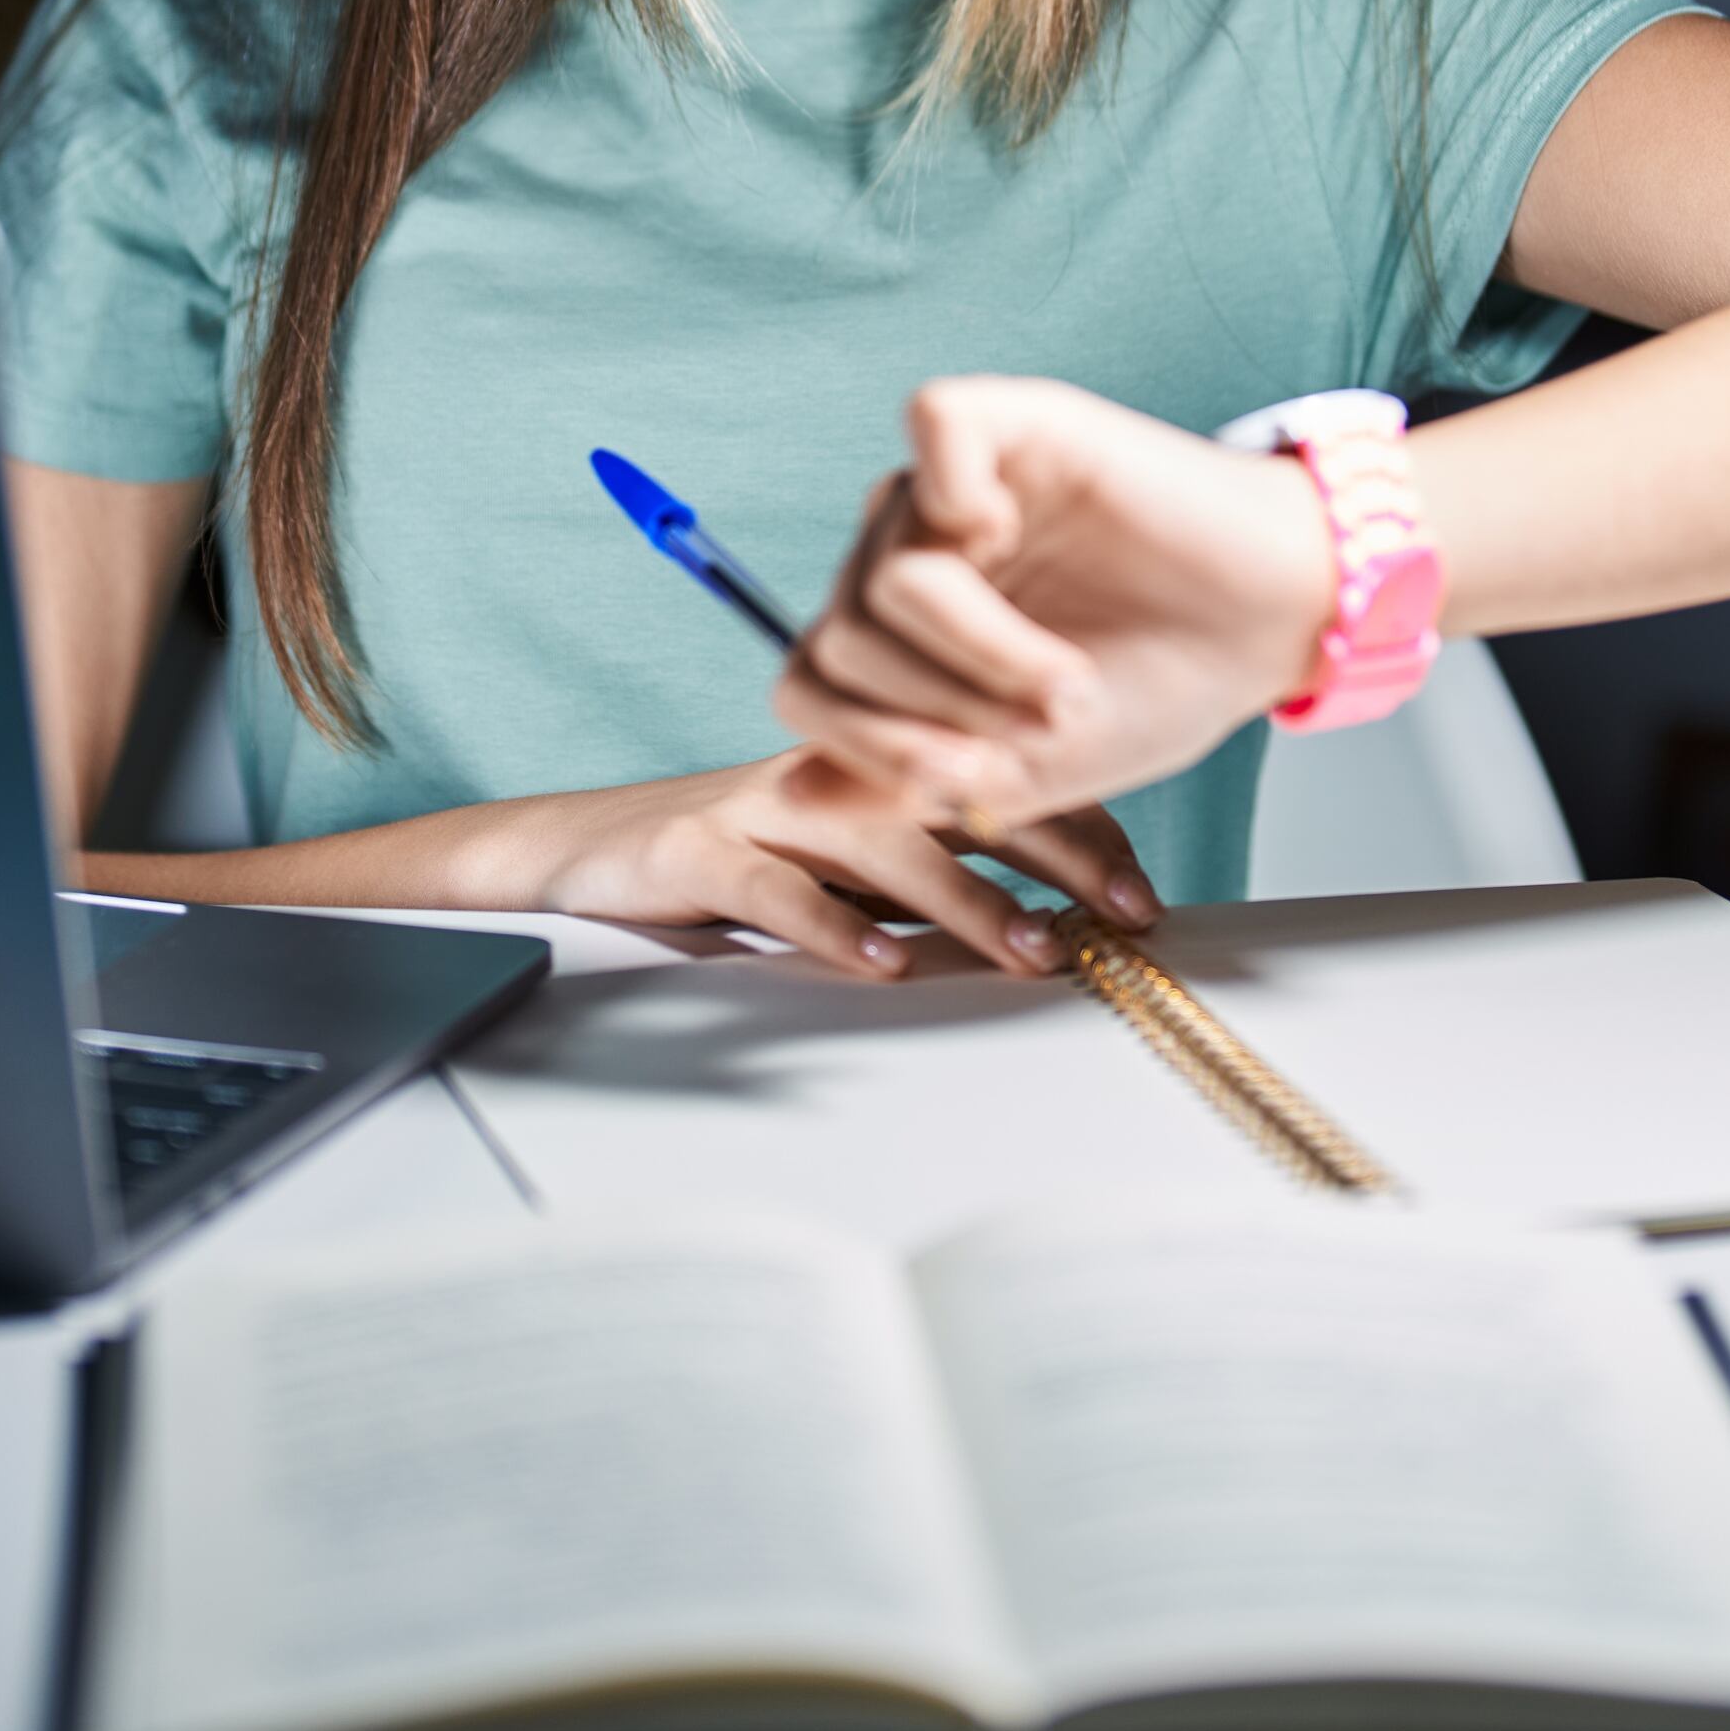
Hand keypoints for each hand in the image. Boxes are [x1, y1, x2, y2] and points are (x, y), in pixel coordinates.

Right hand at [481, 752, 1155, 979]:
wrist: (588, 849)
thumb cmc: (740, 860)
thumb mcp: (851, 860)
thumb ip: (939, 872)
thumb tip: (1064, 925)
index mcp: (880, 767)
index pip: (1001, 777)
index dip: (1082, 827)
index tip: (1141, 894)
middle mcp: (835, 774)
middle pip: (962, 796)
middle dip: (1057, 854)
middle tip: (1125, 914)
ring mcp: (767, 807)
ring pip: (885, 841)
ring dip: (969, 899)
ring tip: (1033, 949)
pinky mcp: (699, 851)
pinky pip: (776, 889)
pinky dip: (833, 926)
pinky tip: (884, 963)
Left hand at [779, 377, 1340, 832]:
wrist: (1274, 625)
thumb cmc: (1160, 683)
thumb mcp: (1029, 770)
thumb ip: (914, 780)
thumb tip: (791, 797)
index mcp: (899, 634)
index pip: (809, 684)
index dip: (871, 748)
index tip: (971, 780)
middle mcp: (909, 550)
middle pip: (841, 639)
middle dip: (941, 713)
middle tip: (1047, 732)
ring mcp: (952, 487)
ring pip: (887, 579)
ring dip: (981, 655)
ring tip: (1071, 685)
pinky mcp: (1014, 422)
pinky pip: (931, 426)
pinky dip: (951, 492)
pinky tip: (1002, 533)